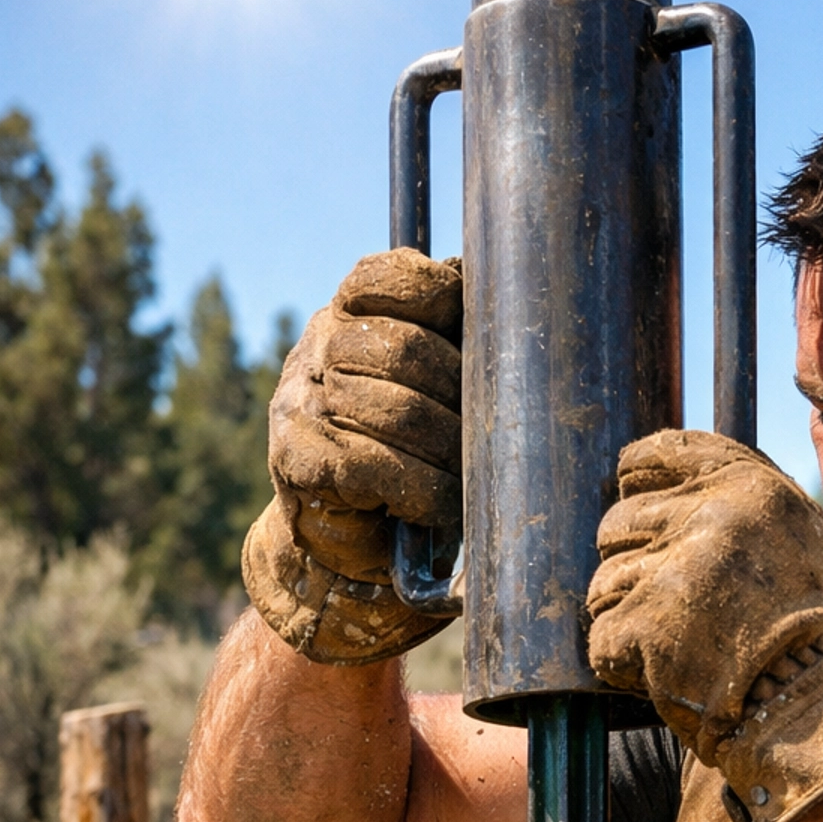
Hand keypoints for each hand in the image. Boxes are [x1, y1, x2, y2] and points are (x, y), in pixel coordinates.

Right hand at [242, 251, 461, 664]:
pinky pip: (369, 464)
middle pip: (400, 348)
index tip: (466, 330)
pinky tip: (435, 505)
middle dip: (457, 393)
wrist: (352, 544)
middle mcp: (316, 348)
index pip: (382, 277)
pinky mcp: (296, 458)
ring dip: (446, 450)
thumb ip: (459, 345)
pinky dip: (418, 489)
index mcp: (349, 316)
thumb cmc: (413, 458)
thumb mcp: (438, 390)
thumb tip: (525, 312)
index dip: (433, 294)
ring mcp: (299, 402)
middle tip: (486, 433)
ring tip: (468, 476)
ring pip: (391, 409)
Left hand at [588, 429, 822, 757]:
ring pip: (605, 581)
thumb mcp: (797, 535)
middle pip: (619, 522)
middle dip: (633, 563)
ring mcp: (676, 570)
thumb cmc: (811, 629)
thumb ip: (738, 502)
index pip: (658, 454)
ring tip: (677, 644)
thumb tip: (668, 483)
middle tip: (672, 602)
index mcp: (748, 485)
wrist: (821, 706)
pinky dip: (624, 662)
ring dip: (628, 616)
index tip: (638, 503)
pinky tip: (666, 672)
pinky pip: (603, 637)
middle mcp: (710, 517)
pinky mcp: (647, 626)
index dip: (637, 481)